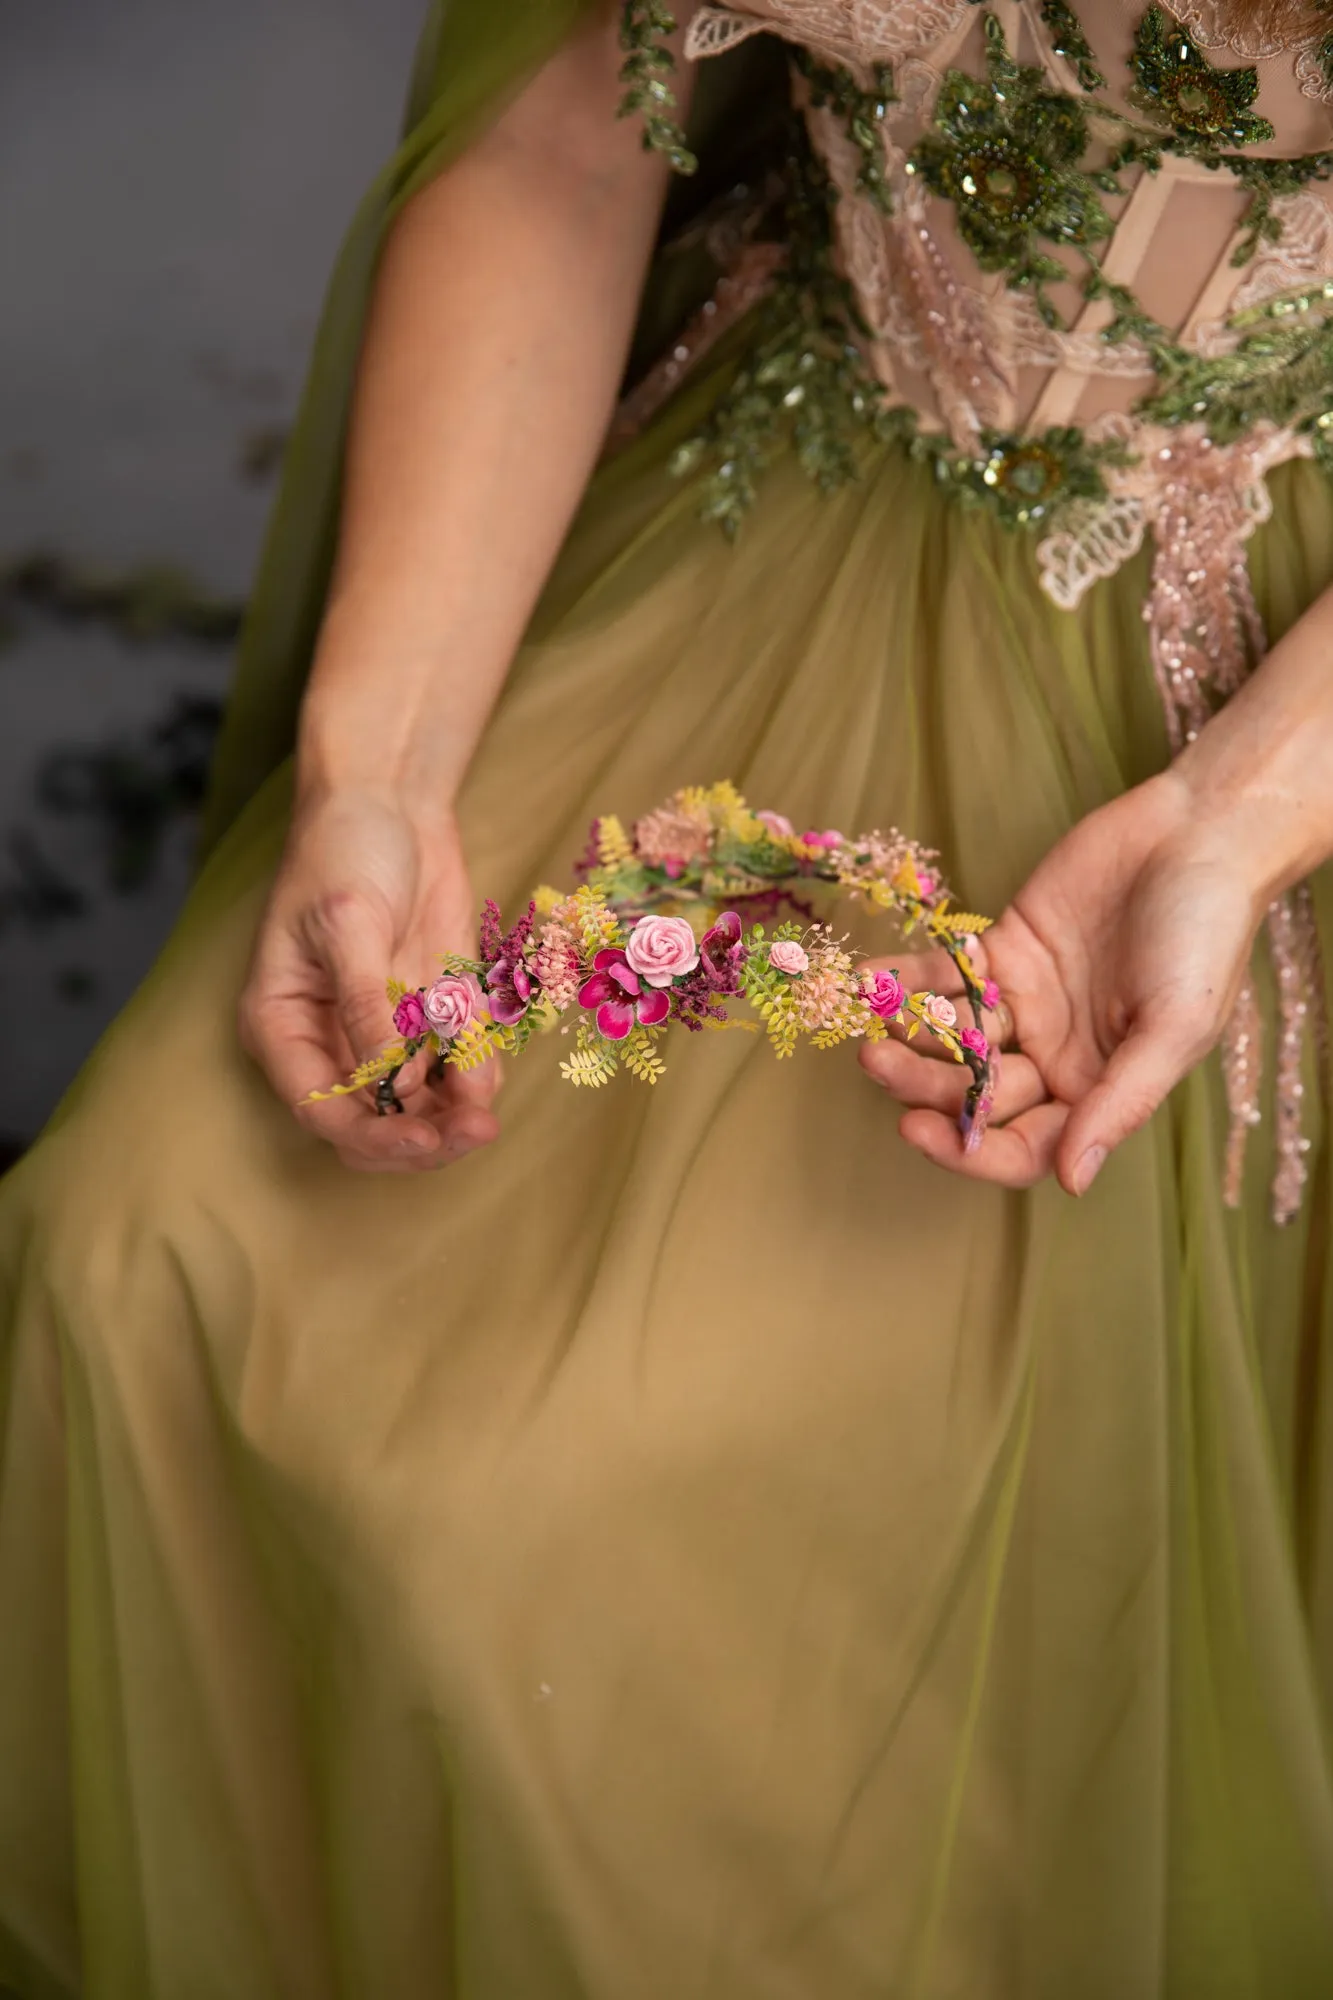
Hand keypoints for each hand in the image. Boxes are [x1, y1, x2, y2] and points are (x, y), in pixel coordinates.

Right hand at [239, 787, 500, 1172]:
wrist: (390, 802)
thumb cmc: (342, 852)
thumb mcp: (348, 924)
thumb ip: (368, 1005)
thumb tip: (392, 1084)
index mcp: (285, 1024)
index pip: (320, 1108)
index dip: (372, 1137)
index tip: (424, 1141)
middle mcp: (333, 1040)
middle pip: (373, 1125)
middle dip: (422, 1140)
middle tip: (473, 1132)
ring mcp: (386, 1032)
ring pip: (422, 1109)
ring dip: (456, 1118)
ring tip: (487, 1113)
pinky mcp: (433, 1014)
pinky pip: (459, 1068)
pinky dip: (478, 1078)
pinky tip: (489, 1071)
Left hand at [859, 770, 1263, 1194]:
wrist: (1198, 834)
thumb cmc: (1207, 934)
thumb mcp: (1176, 1026)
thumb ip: (1121, 1101)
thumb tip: (1074, 1182)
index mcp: (1098, 1088)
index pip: (1025, 1145)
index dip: (969, 1150)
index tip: (919, 1131)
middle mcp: (1055, 1055)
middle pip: (976, 1093)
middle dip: (924, 1084)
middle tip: (876, 1059)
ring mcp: (1026, 1003)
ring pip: (953, 1037)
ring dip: (908, 1033)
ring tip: (870, 1021)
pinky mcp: (1003, 950)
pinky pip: (945, 975)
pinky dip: (905, 978)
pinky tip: (868, 979)